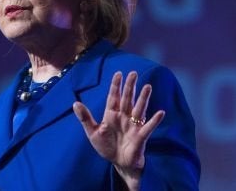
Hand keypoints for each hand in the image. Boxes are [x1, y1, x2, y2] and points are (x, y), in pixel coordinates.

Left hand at [73, 71, 164, 190]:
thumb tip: (75, 103)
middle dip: (130, 87)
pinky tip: (160, 113)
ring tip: (148, 87)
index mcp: (112, 115)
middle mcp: (124, 117)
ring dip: (143, 98)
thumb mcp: (93, 133)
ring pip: (139, 109)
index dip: (116, 86)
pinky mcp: (141, 136)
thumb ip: (85, 118)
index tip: (119, 73)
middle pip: (127, 99)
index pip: (114, 97)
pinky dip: (154, 121)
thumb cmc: (106, 147)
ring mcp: (133, 126)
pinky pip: (148, 127)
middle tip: (134, 73)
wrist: (118, 163)